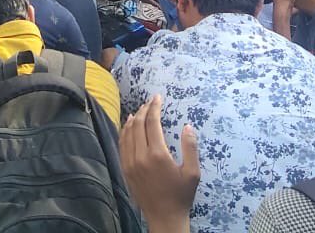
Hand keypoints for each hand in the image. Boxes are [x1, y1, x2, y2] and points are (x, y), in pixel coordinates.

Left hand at [120, 95, 199, 232]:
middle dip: (143, 110)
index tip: (157, 97)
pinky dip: (124, 132)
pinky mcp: (125, 169)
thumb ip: (190, 147)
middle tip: (150, 102)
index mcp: (158, 155)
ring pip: (127, 133)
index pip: (152, 123)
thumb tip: (187, 126)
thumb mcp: (193, 172)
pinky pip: (122, 145)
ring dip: (133, 119)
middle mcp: (140, 156)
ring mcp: (130, 163)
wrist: (164, 217)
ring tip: (139, 110)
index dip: (154, 107)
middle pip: (138, 124)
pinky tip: (128, 127)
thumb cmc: (181, 195)